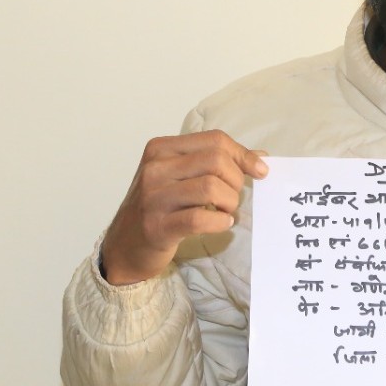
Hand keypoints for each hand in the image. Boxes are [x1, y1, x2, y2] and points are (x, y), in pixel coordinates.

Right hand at [99, 130, 268, 284]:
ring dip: (230, 202)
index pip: (215, 140)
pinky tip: (222, 224)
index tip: (260, 171)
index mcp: (161, 149)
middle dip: (236, 180)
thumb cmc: (158, 208)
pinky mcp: (157, 226)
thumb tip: (260, 156)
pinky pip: (200, 219)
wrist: (125, 245)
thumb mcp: (181, 177)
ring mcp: (154, 197)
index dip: (243, 155)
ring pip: (211, 187)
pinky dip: (220, 222)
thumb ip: (216, 163)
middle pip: (216, 160)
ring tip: (226, 212)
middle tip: (232, 197)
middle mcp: (155, 168)